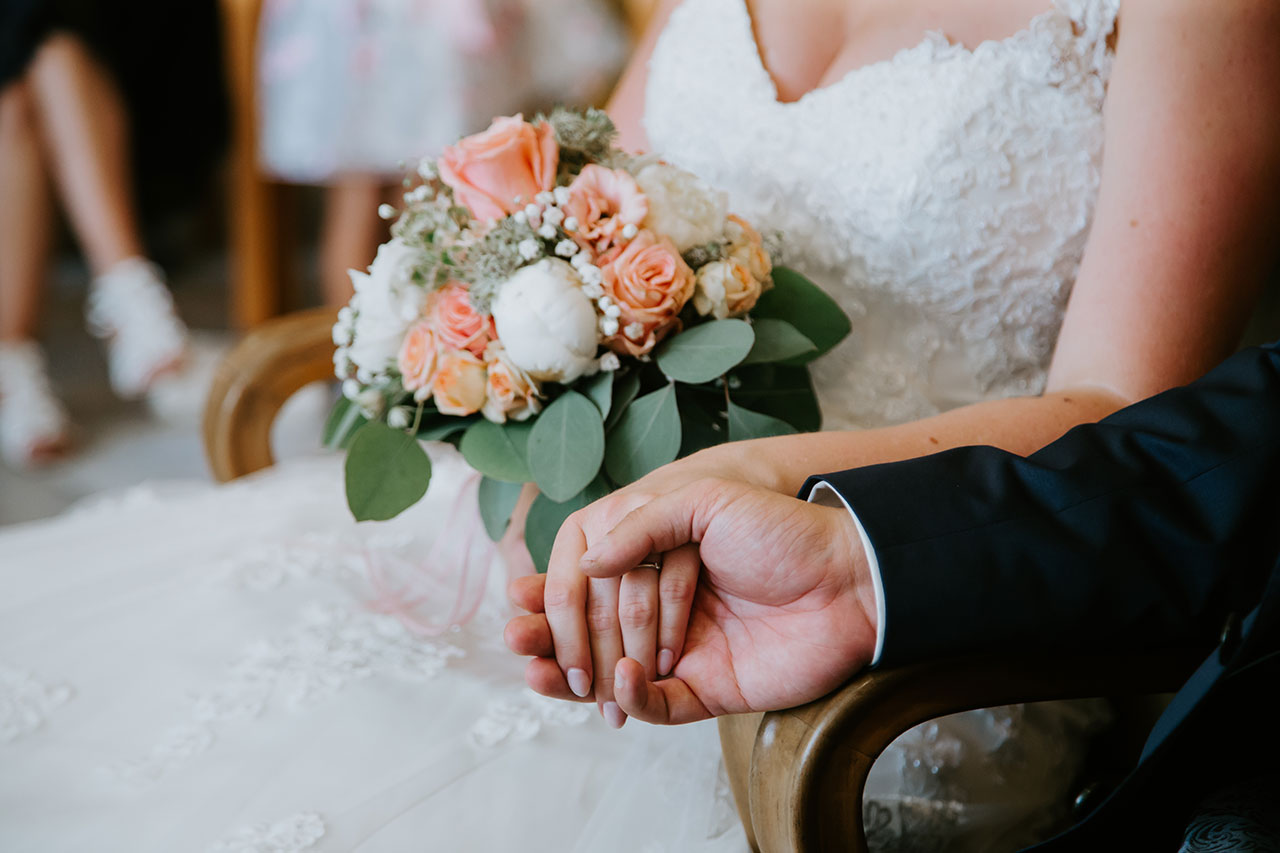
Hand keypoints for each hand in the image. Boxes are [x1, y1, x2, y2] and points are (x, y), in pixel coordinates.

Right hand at [511, 445, 781, 726]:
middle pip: (592, 628)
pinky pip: (659, 703)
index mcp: (657, 558)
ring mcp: (684, 649)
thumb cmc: (784, 532)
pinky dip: (635, 694)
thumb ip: (642, 523)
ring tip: (537, 671)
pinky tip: (622, 679)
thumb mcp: (707, 502)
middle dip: (550, 635)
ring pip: (613, 671)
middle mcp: (664, 605)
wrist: (851, 578)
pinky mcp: (709, 688)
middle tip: (516, 640)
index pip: (588, 581)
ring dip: (571, 674)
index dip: (553, 593)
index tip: (520, 599)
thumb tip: (586, 560)